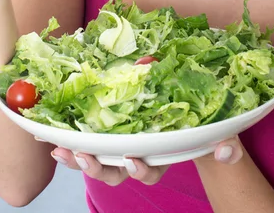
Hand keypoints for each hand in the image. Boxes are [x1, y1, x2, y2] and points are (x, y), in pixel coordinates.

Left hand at [40, 135, 242, 186]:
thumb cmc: (192, 116)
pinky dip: (65, 139)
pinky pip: (82, 139)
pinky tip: (48, 135)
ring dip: (77, 158)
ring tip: (62, 152)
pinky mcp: (102, 129)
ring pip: (96, 160)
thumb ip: (222, 140)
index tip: (134, 159)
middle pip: (116, 171)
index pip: (150, 170)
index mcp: (160, 152)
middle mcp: (136, 152)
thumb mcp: (211, 126)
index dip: (141, 169)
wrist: (180, 102)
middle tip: (86, 158)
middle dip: (99, 169)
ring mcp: (117, 143)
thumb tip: (225, 150)